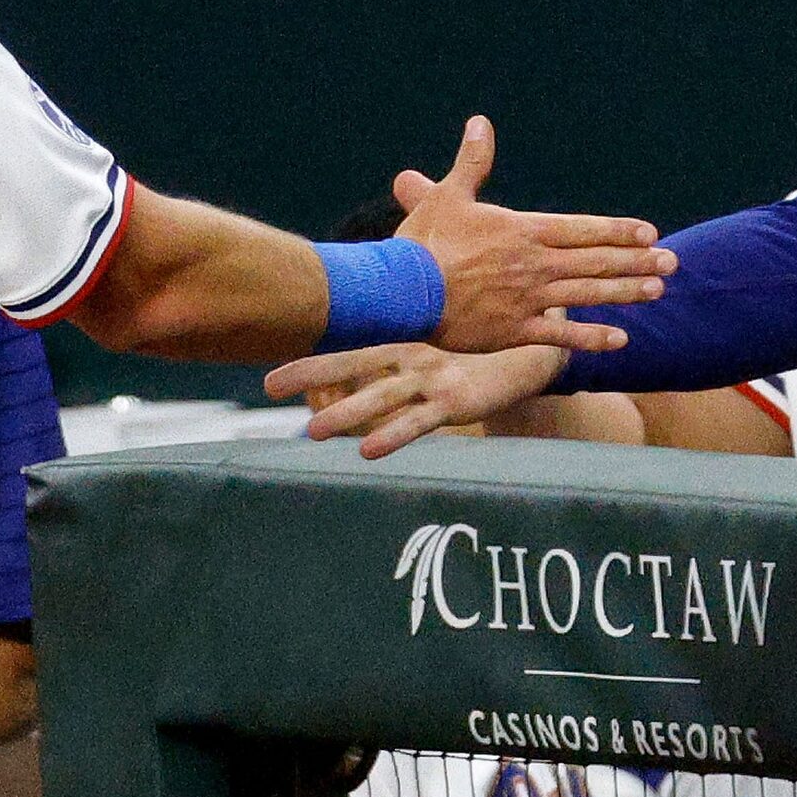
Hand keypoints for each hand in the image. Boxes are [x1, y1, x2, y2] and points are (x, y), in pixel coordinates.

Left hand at [265, 343, 568, 458]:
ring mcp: (432, 379)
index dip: (310, 364)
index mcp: (401, 345)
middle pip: (353, 365)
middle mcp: (411, 357)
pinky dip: (392, 435)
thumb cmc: (468, 362)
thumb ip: (393, 371)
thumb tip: (354, 390)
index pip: (347, 354)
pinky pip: (417, 421)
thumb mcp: (427, 360)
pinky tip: (367, 450)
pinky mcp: (455, 401)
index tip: (271, 379)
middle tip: (270, 386)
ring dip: (345, 413)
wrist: (527, 357)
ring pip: (381, 396)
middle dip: (311, 374)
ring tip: (312, 432)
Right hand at [389, 117, 672, 353]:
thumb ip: (472, 162)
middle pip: (596, 261)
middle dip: (637, 261)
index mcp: (523, 230)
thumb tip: (481, 122)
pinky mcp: (515, 331)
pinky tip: (621, 339)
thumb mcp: (448, 195)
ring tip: (657, 291)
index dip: (618, 231)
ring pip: (588, 295)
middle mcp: (535, 264)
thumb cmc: (423, 242)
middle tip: (672, 263)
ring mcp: (529, 299)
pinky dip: (592, 337)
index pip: (583, 229)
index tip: (649, 233)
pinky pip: (562, 337)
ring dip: (626, 292)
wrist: (403, 291)